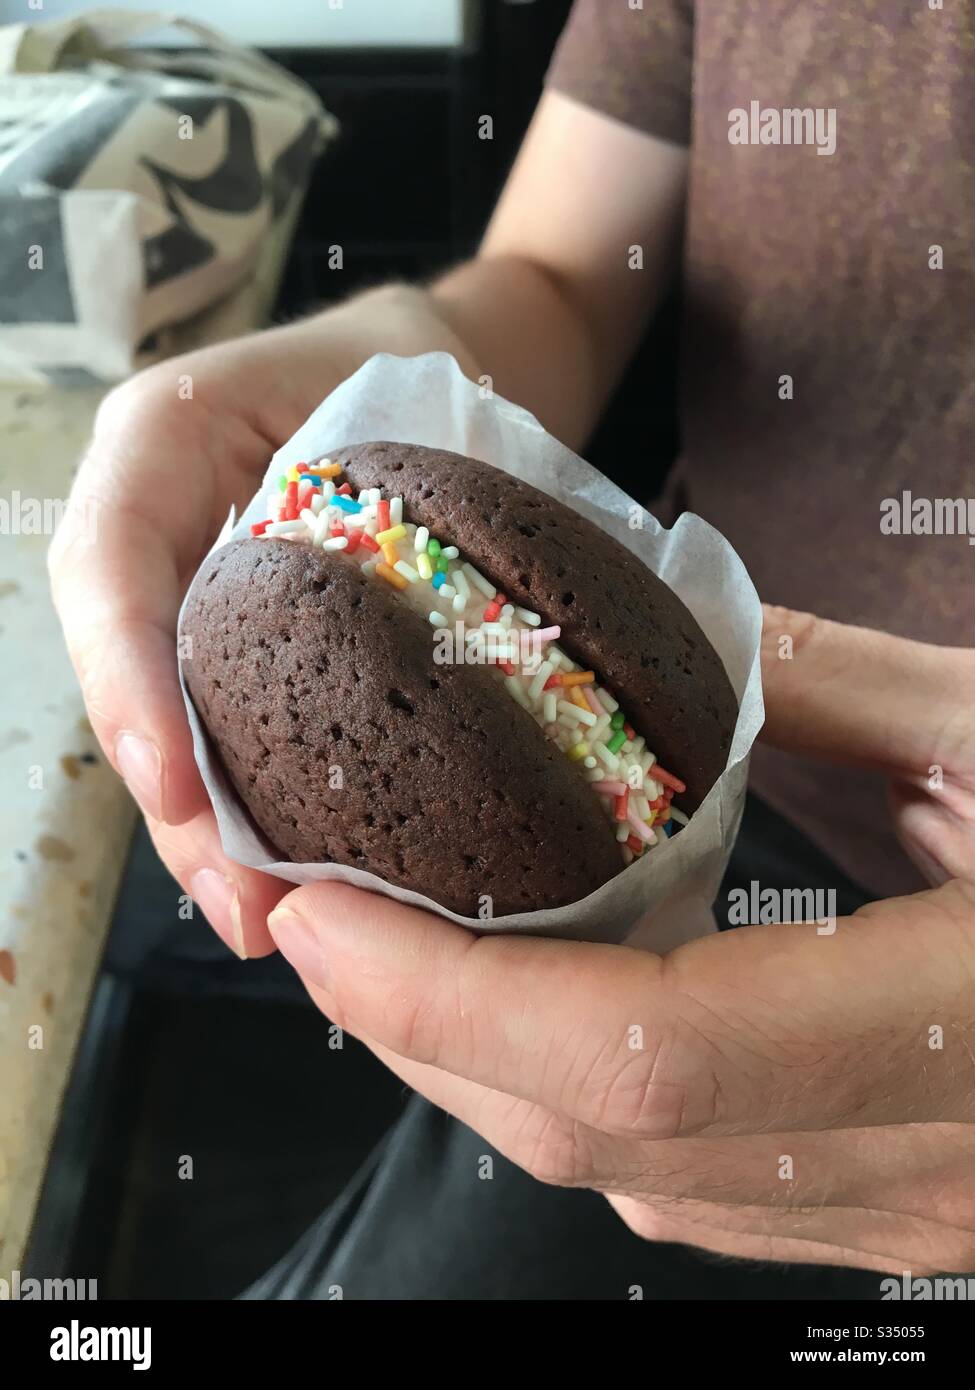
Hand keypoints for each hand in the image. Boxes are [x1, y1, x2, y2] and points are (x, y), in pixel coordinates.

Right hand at [49, 288, 477, 956]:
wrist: (460, 366)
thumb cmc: (423, 369)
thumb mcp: (386, 400)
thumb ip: (345, 507)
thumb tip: (363, 679)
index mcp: (160, 442)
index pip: (107, 569)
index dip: (129, 689)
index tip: (181, 793)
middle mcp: (155, 523)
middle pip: (130, 676)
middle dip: (177, 805)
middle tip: (244, 910)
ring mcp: (191, 590)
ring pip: (175, 722)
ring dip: (211, 832)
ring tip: (268, 926)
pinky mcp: (242, 644)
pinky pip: (229, 728)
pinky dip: (257, 806)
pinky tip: (297, 880)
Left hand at [266, 606, 974, 1272]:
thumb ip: (831, 685)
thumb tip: (670, 634)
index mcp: (964, 1019)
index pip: (644, 1056)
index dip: (453, 996)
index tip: (318, 908)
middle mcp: (929, 1154)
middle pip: (603, 1139)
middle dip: (420, 1035)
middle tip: (318, 911)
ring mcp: (917, 1203)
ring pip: (634, 1179)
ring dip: (483, 1075)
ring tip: (398, 950)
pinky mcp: (904, 1196)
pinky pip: (696, 1182)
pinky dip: (575, 1099)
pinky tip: (539, 1005)